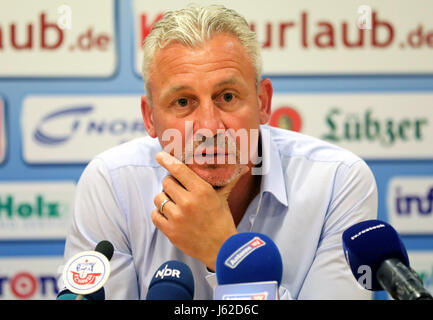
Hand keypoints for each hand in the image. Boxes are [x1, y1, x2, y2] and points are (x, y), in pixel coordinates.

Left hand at [152, 152, 248, 269]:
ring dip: (164, 199)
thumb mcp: (223, 198)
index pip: (178, 169)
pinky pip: (155, 214)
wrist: (221, 249)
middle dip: (171, 184)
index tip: (160, 155)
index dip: (167, 160)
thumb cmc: (222, 221)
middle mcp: (188, 202)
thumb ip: (229, 181)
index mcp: (202, 191)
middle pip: (166, 182)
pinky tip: (169, 215)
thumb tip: (246, 168)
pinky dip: (159, 213)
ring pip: (158, 198)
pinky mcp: (170, 231)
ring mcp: (177, 217)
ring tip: (174, 204)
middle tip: (178, 189)